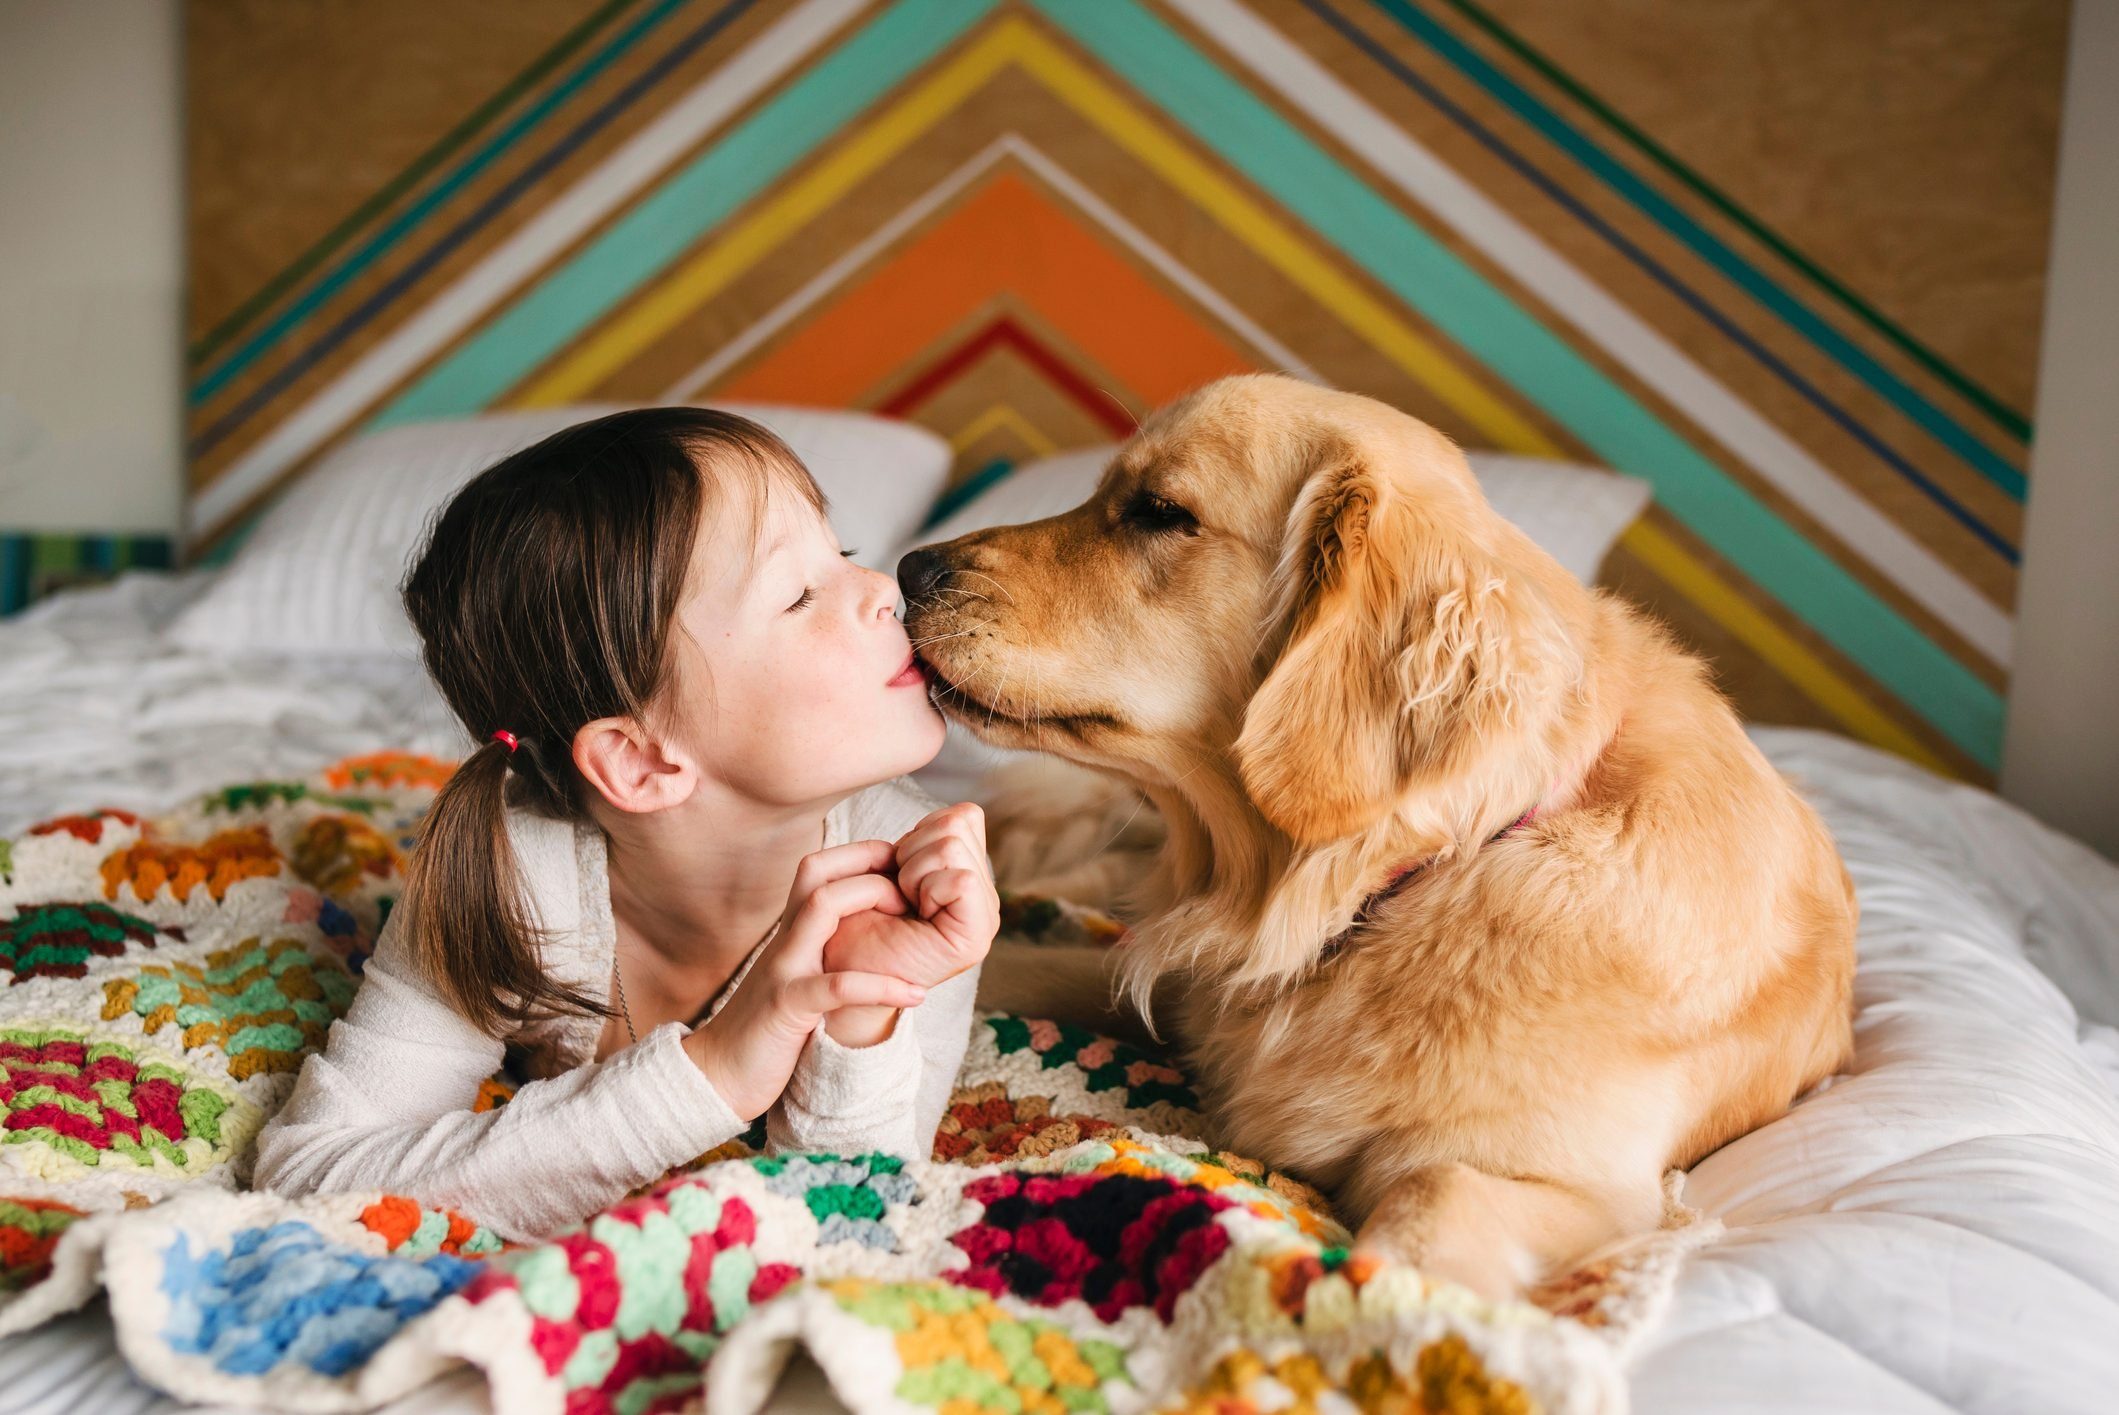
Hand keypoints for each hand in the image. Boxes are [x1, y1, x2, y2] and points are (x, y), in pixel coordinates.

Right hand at [683, 841, 926, 1119]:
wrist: (718, 1074)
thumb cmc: (767, 1028)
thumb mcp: (797, 979)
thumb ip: (821, 953)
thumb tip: (868, 938)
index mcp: (791, 933)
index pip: (817, 870)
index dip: (862, 855)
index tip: (905, 865)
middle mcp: (786, 941)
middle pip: (816, 873)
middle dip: (868, 863)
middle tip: (914, 883)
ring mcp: (784, 970)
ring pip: (820, 908)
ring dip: (874, 899)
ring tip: (916, 918)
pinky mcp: (787, 1008)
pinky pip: (837, 986)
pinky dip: (880, 986)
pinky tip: (915, 995)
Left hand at [824, 803, 998, 991]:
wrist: (834, 976)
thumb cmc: (850, 925)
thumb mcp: (888, 867)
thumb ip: (925, 840)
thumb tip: (955, 812)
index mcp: (967, 880)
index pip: (965, 815)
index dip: (922, 832)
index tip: (899, 872)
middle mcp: (984, 897)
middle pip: (961, 822)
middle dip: (914, 849)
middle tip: (900, 891)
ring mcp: (985, 917)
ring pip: (955, 843)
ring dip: (913, 870)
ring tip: (903, 904)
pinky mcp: (977, 936)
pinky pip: (961, 877)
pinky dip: (924, 887)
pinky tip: (912, 914)